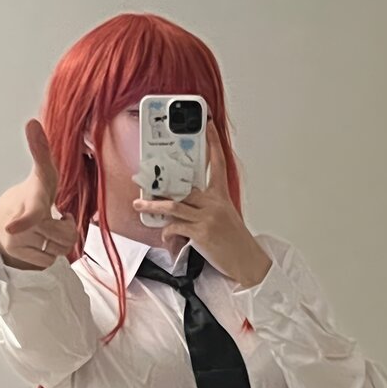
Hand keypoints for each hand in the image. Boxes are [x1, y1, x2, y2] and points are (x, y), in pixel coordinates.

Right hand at [0, 118, 77, 270]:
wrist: (3, 220)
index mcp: (30, 199)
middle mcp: (19, 222)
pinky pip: (48, 261)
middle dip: (67, 229)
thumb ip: (40, 151)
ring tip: (50, 230)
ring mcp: (16, 240)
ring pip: (58, 250)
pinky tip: (42, 242)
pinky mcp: (16, 255)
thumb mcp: (41, 175)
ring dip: (60, 242)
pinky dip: (50, 254)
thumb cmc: (31, 196)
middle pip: (63, 235)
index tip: (12, 228)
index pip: (31, 211)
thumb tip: (32, 122)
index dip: (24, 220)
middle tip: (60, 219)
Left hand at [131, 121, 271, 285]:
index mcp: (221, 197)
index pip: (218, 163)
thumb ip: (207, 207)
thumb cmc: (236, 242)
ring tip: (139, 204)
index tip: (208, 126)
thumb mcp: (225, 218)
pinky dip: (167, 233)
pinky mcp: (200, 233)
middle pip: (184, 187)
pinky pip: (175, 227)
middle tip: (145, 181)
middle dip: (161, 186)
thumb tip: (182, 208)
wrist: (247, 262)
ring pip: (173, 205)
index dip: (213, 143)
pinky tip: (168, 239)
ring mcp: (207, 217)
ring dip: (152, 205)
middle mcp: (214, 203)